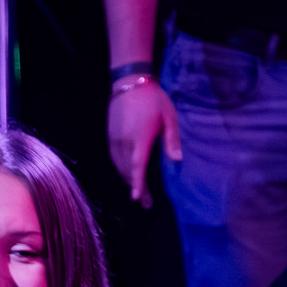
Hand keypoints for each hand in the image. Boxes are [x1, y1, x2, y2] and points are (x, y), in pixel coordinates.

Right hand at [107, 82, 180, 208]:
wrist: (130, 83)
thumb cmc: (154, 99)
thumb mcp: (169, 117)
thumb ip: (172, 140)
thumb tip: (177, 160)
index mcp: (141, 137)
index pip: (138, 166)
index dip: (138, 184)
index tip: (138, 199)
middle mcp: (125, 141)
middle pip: (128, 170)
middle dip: (136, 188)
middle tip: (146, 203)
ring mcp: (114, 139)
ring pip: (119, 166)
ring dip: (128, 180)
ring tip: (139, 192)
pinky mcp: (110, 136)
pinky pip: (114, 158)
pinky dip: (121, 170)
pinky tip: (128, 174)